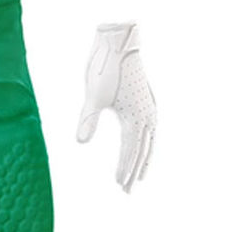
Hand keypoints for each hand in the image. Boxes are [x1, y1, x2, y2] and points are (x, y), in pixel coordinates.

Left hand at [77, 23, 156, 193]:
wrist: (119, 40)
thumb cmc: (104, 67)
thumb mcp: (93, 95)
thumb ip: (88, 120)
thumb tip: (80, 143)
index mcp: (135, 116)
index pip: (130, 150)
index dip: (125, 169)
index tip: (119, 185)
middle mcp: (147, 114)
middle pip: (142, 151)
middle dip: (134, 172)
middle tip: (128, 191)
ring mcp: (149, 106)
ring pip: (149, 141)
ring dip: (143, 160)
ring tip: (140, 176)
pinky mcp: (147, 99)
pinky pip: (150, 129)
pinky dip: (147, 143)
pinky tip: (143, 147)